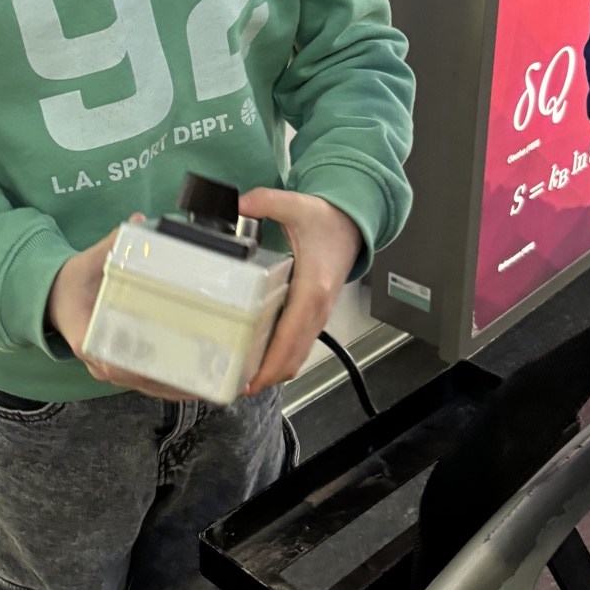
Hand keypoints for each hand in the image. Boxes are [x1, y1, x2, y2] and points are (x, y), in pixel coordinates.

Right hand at [47, 218, 196, 400]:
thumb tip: (139, 222)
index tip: (169, 366)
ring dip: (177, 386)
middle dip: (172, 380)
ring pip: (147, 386)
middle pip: (139, 379)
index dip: (143, 369)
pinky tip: (198, 382)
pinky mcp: (122, 369)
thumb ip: (113, 243)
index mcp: (88, 339)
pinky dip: (172, 384)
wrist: (56, 298)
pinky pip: (148, 382)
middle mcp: (100, 361)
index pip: (115, 363)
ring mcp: (111, 369)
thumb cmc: (72, 283)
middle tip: (206, 372)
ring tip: (210, 381)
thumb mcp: (87, 262)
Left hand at [237, 188, 362, 393]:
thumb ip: (266, 202)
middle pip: (294, 356)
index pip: (290, 336)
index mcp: (311, 288)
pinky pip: (301, 345)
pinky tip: (262, 361)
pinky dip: (284, 359)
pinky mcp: (316, 314)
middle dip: (267, 376)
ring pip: (299, 355)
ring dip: (275, 371)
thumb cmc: (327, 220)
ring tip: (245, 381)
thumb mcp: (295, 205)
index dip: (270, 362)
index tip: (249, 380)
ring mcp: (319, 314)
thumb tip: (240, 203)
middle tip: (236, 387)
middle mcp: (317, 308)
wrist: (353, 224)